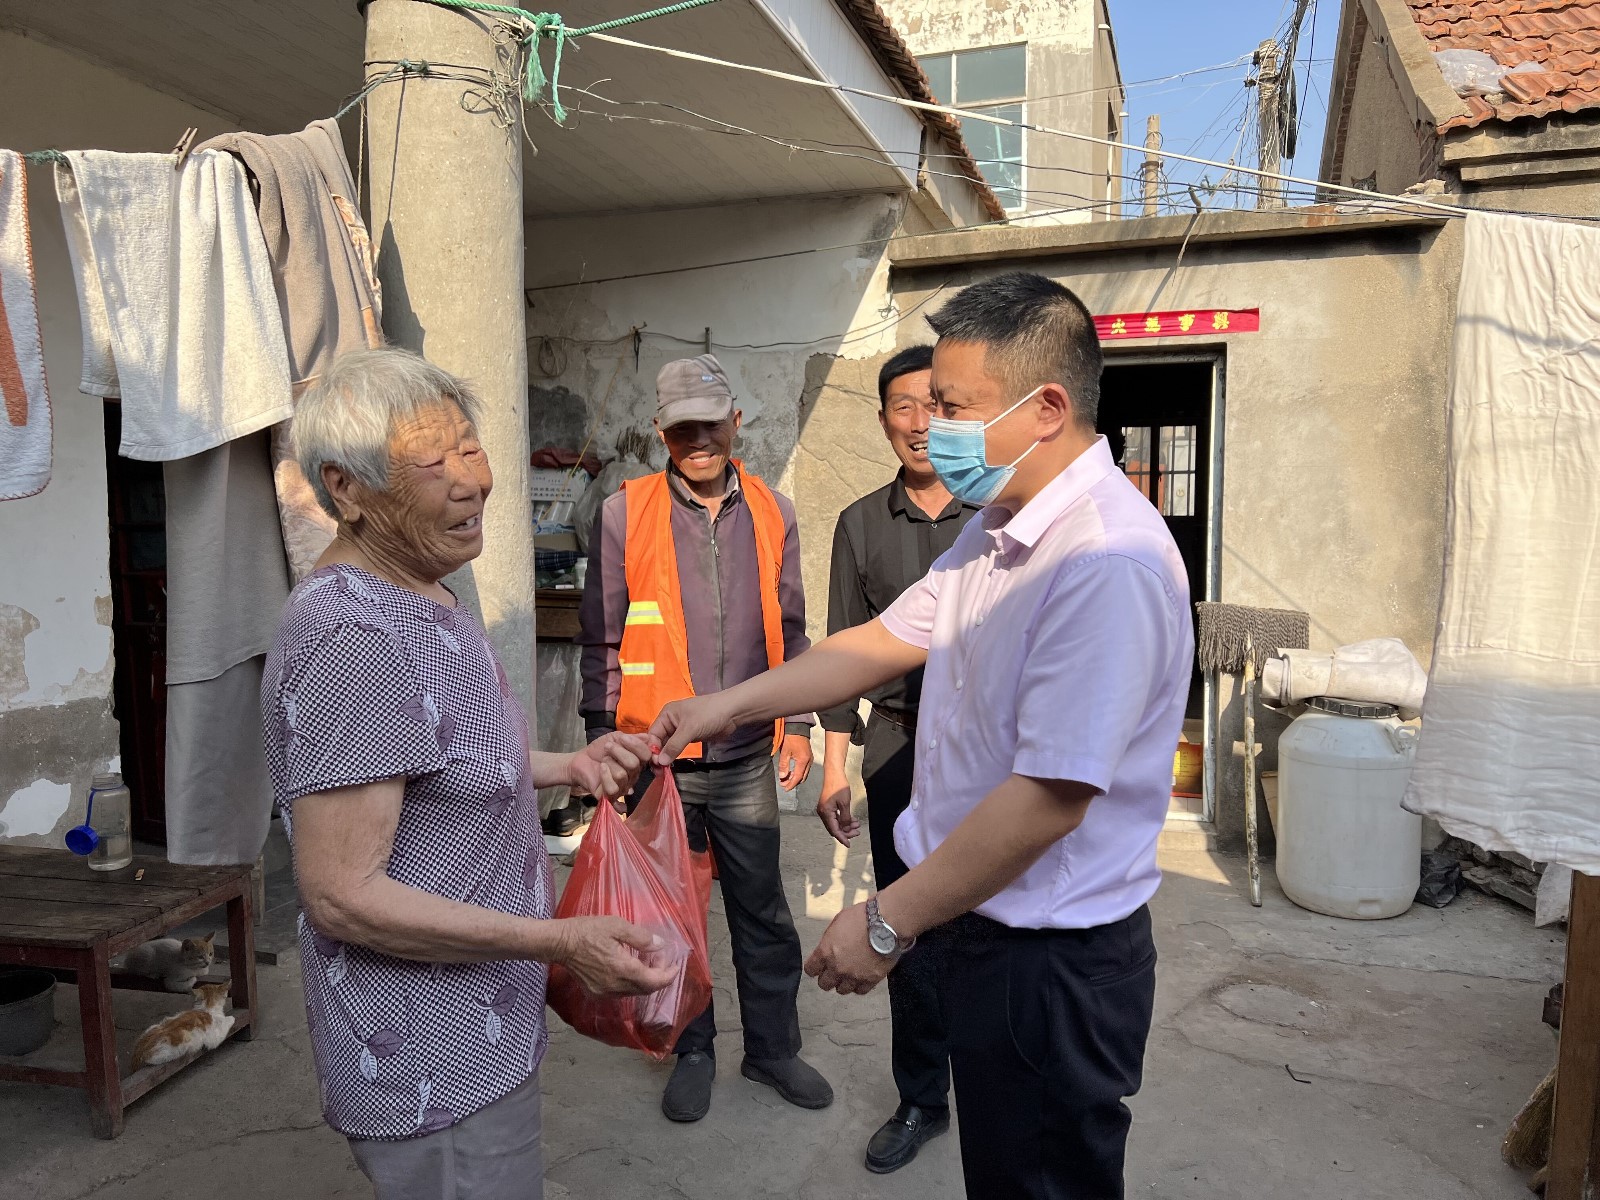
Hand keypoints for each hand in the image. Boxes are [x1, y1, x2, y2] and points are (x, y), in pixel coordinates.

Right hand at [554, 916, 678, 996]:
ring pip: (633, 992)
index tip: (676, 966)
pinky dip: (629, 982)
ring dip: (643, 979)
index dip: (668, 975)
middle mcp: (616, 986)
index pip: (654, 981)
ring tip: (644, 961)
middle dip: (658, 976)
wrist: (560, 943)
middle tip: (660, 958)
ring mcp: (604, 992)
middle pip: (646, 989)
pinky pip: (620, 992)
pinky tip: (627, 968)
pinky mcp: (595, 993)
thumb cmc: (587, 931)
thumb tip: (660, 946)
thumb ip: (641, 938)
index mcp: (623, 969)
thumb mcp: (617, 926)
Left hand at [569, 732, 656, 800]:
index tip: (622, 738)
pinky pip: (613, 788)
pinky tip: (601, 769)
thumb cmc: (600, 750)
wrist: (581, 759)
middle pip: (634, 765)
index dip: (636, 745)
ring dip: (609, 763)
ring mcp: (623, 787)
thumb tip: (648, 738)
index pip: (647, 755)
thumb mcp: (616, 738)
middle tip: (608, 747)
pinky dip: (605, 776)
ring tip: (603, 760)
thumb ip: (634, 738)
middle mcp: (633, 776)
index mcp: (638, 761)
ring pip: (622, 775)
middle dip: (619, 752)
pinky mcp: (610, 796)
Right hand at [649, 695, 738, 764]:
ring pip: (668, 746)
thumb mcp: (690, 729)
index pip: (653, 734)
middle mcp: (671, 722)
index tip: (655, 764)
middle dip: (658, 755)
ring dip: (666, 757)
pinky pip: (677, 748)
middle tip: (659, 771)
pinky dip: (674, 756)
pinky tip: (672, 765)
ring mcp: (680, 730)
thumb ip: (674, 745)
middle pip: (659, 741)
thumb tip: (660, 761)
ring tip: (663, 771)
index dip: (652, 749)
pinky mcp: (689, 737)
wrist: (732, 712)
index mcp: (667, 715)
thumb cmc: (709, 714)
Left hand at [777, 732, 813, 791]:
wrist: (798, 727)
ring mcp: (810, 759)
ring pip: (804, 773)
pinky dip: (799, 772)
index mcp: (803, 761)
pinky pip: (805, 769)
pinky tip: (792, 772)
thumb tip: (782, 776)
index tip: (785, 788)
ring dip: (796, 778)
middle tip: (784, 784)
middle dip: (793, 782)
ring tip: (786, 779)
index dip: (791, 784)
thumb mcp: (785, 752)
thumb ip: (783, 765)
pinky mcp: (809, 756)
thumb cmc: (791, 738)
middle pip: (802, 777)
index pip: (797, 777)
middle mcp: (809, 761)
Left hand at [804, 902, 893, 995]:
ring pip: (842, 990)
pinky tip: (860, 978)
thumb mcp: (838, 922)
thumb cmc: (863, 917)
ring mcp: (854, 976)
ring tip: (847, 976)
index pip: (810, 969)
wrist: (886, 924)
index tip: (816, 966)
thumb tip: (828, 946)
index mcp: (826, 952)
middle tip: (832, 972)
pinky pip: (860, 991)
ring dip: (843, 983)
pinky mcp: (870, 980)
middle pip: (824, 984)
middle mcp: (837, 968)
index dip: (813, 968)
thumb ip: (830, 940)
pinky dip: (859, 986)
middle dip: (827, 978)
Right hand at [817, 770, 859, 845]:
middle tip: (857, 832)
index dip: (842, 838)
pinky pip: (835, 817)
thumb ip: (845, 818)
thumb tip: (845, 829)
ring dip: (846, 826)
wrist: (834, 773)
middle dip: (846, 832)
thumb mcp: (845, 803)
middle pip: (834, 828)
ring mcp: (824, 810)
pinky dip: (843, 820)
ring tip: (857, 825)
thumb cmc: (839, 786)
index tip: (849, 844)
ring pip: (835, 823)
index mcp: (826, 812)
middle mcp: (823, 813)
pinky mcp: (827, 806)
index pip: (834, 830)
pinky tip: (852, 820)